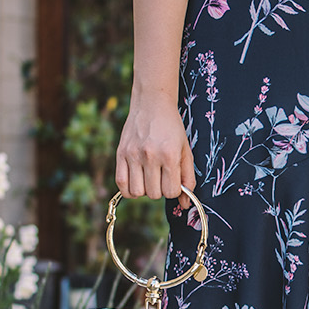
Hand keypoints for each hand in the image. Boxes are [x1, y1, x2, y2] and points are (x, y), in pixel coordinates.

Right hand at [115, 93, 195, 210]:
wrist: (152, 104)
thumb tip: (185, 204)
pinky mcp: (120, 154)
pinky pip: (121, 185)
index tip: (174, 180)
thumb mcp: (186, 150)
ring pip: (138, 193)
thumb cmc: (172, 128)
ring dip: (145, 190)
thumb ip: (188, 178)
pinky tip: (137, 180)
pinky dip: (130, 189)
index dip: (174, 190)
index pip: (171, 192)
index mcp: (169, 155)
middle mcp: (150, 156)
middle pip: (155, 194)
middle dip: (161, 190)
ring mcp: (133, 155)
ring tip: (149, 177)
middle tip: (162, 175)